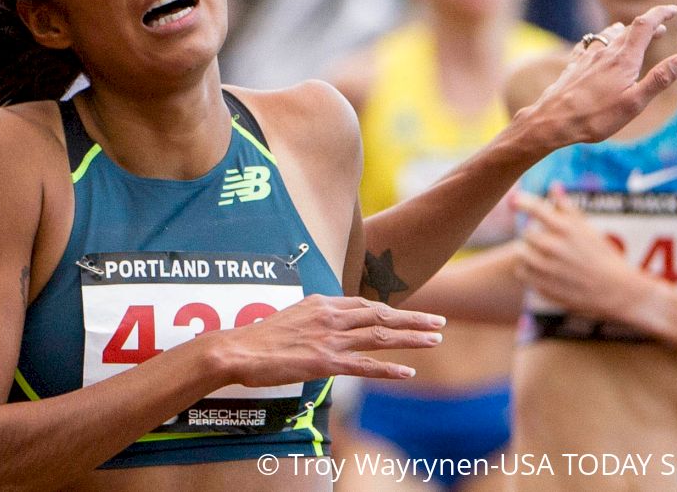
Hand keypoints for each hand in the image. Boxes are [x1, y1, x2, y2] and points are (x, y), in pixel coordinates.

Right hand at [218, 294, 445, 384]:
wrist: (238, 349)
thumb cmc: (259, 337)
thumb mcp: (290, 317)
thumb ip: (314, 318)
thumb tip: (326, 324)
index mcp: (322, 303)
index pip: (365, 304)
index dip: (392, 310)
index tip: (411, 314)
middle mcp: (330, 317)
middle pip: (381, 315)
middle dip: (413, 319)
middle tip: (438, 322)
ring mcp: (329, 339)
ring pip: (380, 336)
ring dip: (411, 338)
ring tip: (435, 339)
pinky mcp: (324, 362)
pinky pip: (364, 366)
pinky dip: (388, 369)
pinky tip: (408, 372)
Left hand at [512, 186, 658, 322]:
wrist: (617, 291)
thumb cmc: (603, 256)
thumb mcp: (588, 229)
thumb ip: (568, 207)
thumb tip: (554, 185)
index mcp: (567, 230)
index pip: (536, 208)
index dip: (522, 202)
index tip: (515, 201)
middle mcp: (554, 247)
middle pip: (526, 233)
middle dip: (534, 235)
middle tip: (546, 241)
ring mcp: (547, 269)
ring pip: (520, 253)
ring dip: (528, 252)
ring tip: (544, 256)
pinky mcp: (543, 286)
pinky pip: (521, 272)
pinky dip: (527, 270)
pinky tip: (541, 270)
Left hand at [516, 4, 676, 149]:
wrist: (551, 122)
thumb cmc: (595, 117)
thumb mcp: (634, 102)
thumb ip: (660, 79)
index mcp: (623, 59)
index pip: (644, 25)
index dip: (660, 14)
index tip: (673, 10)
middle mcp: (604, 53)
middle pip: (628, 30)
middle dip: (647, 26)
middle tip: (662, 28)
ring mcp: (585, 59)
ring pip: (607, 36)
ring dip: (624, 32)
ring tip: (632, 34)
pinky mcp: (572, 67)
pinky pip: (588, 46)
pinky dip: (600, 41)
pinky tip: (595, 46)